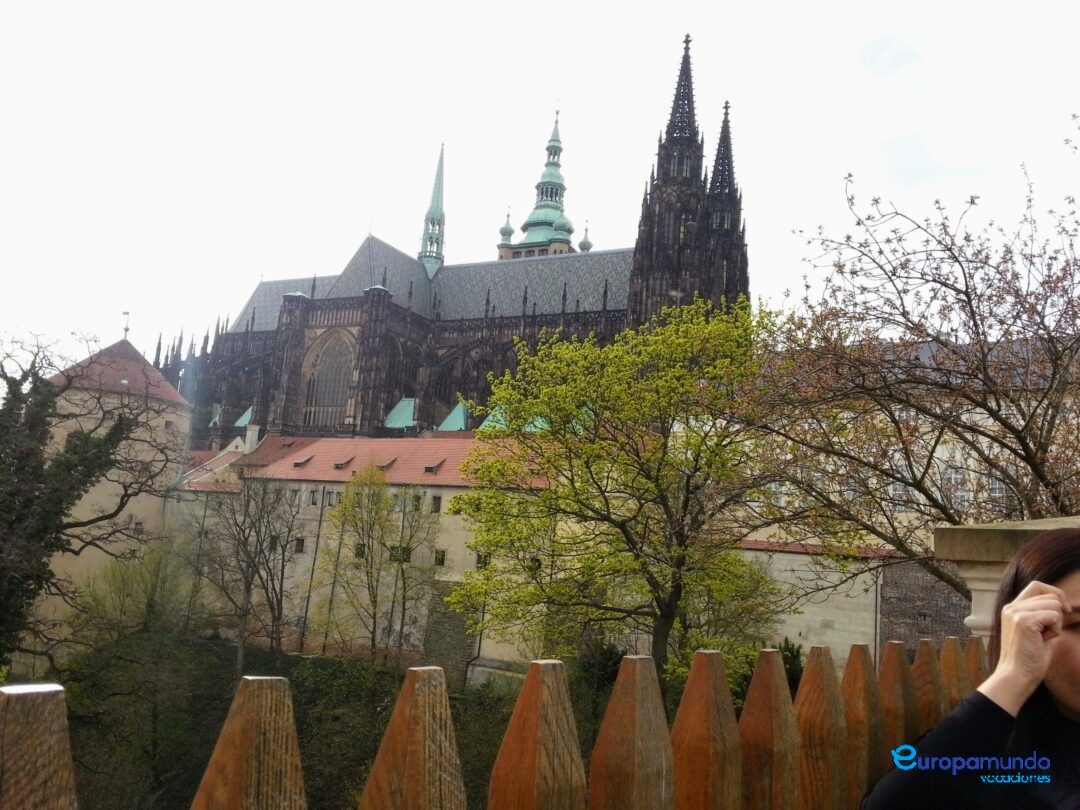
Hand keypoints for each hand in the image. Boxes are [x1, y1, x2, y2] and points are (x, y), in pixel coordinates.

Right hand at [978, 580, 1071, 715]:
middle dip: (1058, 612)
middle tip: (1050, 632)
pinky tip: (1044, 641)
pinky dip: (1055, 630)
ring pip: (1053, 604)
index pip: (1037, 586)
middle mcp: (1011, 607)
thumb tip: (1060, 603)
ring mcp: (1016, 613)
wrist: (1017, 676)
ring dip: (1057, 623)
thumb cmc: (1029, 658)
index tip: (1065, 610)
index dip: (1055, 593)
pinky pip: (1054, 616)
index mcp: (1012, 608)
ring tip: (1044, 638)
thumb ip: (1041, 614)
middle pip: (1049, 594)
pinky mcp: (1024, 621)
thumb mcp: (1036, 630)